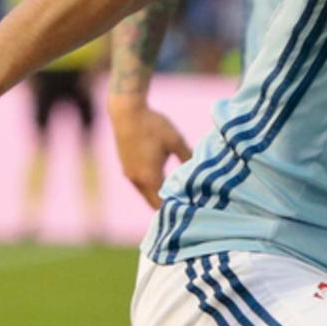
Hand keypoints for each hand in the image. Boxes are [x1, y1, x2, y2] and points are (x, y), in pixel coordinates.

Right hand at [107, 93, 192, 208]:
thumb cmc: (153, 125)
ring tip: (175, 200)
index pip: (163, 204)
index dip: (176, 209)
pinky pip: (140, 185)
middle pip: (153, 203)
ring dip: (158, 198)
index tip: (189, 213)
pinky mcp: (126, 167)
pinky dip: (151, 189)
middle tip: (184, 211)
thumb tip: (200, 171)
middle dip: (167, 207)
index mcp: (150, 177)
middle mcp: (137, 180)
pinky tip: (161, 185)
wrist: (126, 112)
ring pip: (145, 195)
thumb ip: (187, 158)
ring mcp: (129, 174)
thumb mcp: (175, 141)